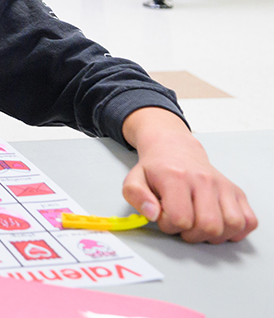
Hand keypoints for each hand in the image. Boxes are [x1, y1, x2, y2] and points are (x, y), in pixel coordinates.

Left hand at [122, 107, 256, 243]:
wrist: (174, 148)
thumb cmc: (156, 168)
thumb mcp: (134, 179)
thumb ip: (136, 196)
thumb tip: (152, 214)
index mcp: (176, 177)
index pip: (180, 219)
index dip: (169, 225)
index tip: (164, 217)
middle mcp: (203, 180)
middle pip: (209, 226)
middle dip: (192, 235)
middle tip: (183, 224)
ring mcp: (223, 186)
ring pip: (232, 225)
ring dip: (215, 235)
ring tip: (200, 226)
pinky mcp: (237, 192)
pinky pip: (249, 220)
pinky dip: (237, 230)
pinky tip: (219, 225)